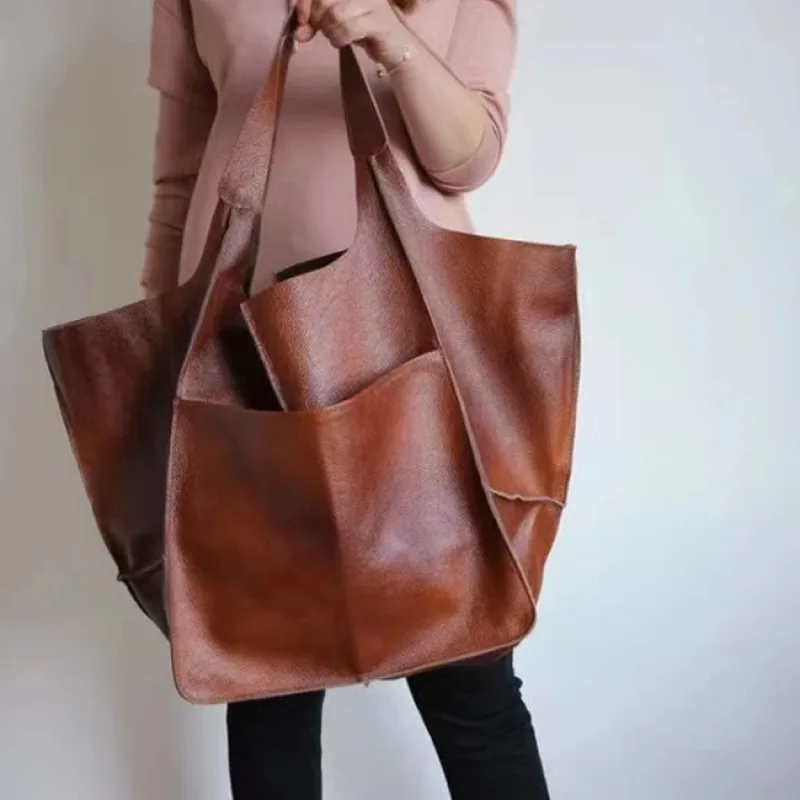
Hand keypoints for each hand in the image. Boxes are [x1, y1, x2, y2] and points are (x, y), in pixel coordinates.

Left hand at [294, 0, 409, 69]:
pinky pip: (347, 28)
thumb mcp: (335, 22)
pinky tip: (344, 41)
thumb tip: (297, 32)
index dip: (305, 2)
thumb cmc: (365, 30)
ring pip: (334, 14)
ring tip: (338, 36)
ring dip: (330, 31)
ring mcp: (372, 2)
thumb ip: (314, 23)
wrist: (397, 49)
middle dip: (316, 19)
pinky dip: (340, 38)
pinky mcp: (379, 20)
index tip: (302, 19)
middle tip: (323, 31)